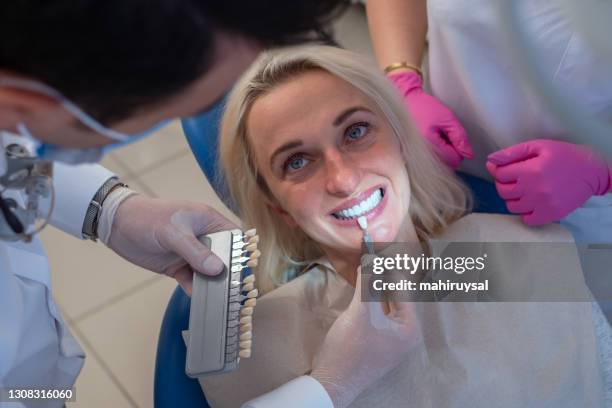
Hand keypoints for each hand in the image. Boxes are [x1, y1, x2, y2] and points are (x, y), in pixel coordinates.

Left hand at [106, 194, 237, 294]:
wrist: (117, 225)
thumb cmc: (147, 217)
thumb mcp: (173, 232)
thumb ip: (195, 251)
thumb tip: (217, 269)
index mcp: (208, 221)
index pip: (234, 238)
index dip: (243, 253)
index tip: (246, 272)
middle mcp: (204, 237)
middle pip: (224, 258)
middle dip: (229, 274)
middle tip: (236, 292)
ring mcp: (191, 253)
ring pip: (209, 272)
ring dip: (213, 284)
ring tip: (220, 300)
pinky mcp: (178, 266)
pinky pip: (192, 280)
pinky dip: (196, 290)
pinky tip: (201, 299)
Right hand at [311, 267, 420, 407]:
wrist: (332, 382)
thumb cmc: (351, 348)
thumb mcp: (360, 312)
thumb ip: (368, 284)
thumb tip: (370, 259)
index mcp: (410, 328)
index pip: (402, 289)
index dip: (389, 268)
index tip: (380, 248)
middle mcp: (406, 334)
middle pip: (396, 297)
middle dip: (384, 276)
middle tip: (373, 254)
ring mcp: (393, 340)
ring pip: (387, 305)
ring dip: (377, 288)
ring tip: (367, 266)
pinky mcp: (378, 342)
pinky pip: (379, 315)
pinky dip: (372, 300)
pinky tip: (363, 288)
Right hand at [388, 71, 472, 167]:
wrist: (407, 102)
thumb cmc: (426, 108)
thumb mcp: (448, 119)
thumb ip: (460, 138)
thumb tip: (469, 154)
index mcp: (431, 145)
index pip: (454, 160)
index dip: (459, 149)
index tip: (453, 137)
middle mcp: (421, 154)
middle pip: (446, 164)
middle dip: (450, 151)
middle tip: (445, 135)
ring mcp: (415, 156)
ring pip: (438, 163)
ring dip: (442, 152)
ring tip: (436, 137)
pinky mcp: (411, 155)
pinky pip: (429, 160)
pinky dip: (434, 152)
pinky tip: (430, 141)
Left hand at [486, 139, 610, 224]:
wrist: (591, 172)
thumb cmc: (564, 155)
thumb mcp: (539, 146)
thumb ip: (512, 153)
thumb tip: (491, 160)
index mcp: (530, 170)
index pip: (499, 174)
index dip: (498, 170)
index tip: (503, 167)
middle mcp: (534, 190)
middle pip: (503, 191)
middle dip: (503, 183)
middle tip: (514, 178)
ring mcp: (542, 205)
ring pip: (512, 206)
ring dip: (513, 198)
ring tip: (524, 189)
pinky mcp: (550, 215)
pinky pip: (526, 219)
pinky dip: (525, 212)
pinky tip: (531, 202)